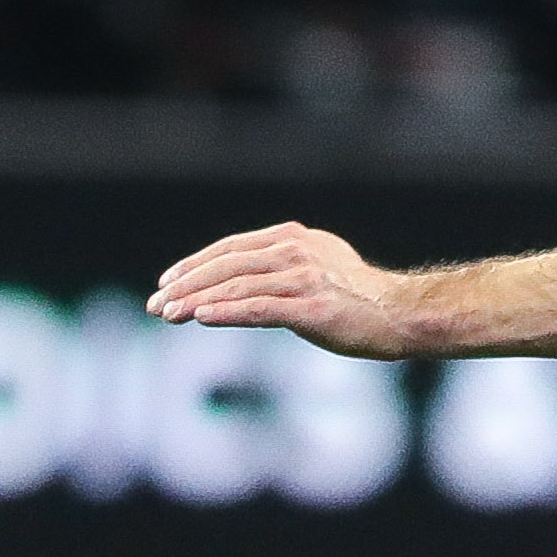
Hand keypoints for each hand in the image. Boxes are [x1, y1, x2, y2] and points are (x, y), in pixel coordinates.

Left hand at [149, 222, 413, 357]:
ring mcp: (302, 279)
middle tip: (156, 303)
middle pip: (225, 265)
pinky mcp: (310, 309)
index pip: (230, 249)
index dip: (194, 264)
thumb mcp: (316, 269)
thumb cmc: (359, 299)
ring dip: (196, 301)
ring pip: (235, 287)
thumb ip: (280, 269)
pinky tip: (199, 319)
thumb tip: (242, 284)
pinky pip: (257, 309)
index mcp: (292, 238)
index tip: (167, 281)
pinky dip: (224, 312)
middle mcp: (294, 252)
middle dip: (185, 284)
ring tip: (167, 314)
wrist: (401, 315)